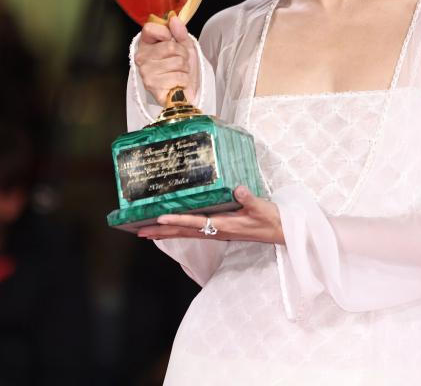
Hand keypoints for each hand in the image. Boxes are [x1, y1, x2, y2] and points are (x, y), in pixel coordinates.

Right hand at [134, 15, 198, 104]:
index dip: (166, 33)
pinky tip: (177, 84)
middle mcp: (142, 58)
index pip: (150, 28)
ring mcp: (145, 72)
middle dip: (182, 55)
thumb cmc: (182, 69)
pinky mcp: (152, 86)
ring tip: (179, 73)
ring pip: (177, 61)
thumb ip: (180, 32)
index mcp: (146, 45)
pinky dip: (184, 80)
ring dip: (184, 69)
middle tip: (180, 63)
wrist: (185, 92)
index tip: (171, 40)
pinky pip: (178, 76)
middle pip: (170, 46)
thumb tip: (174, 19)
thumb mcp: (184, 46)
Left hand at [137, 186, 283, 244]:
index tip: (160, 218)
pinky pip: (194, 231)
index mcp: (224, 225)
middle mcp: (217, 230)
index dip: (177, 221)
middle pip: (183, 232)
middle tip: (140, 231)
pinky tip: (171, 229)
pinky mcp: (220, 230)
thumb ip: (249, 198)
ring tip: (147, 232)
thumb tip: (237, 188)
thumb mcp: (261, 207)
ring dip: (166, 233)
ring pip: (186, 233)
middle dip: (161, 232)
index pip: (195, 222)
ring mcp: (217, 232)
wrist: (280, 231)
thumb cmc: (271, 219)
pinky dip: (179, 230)